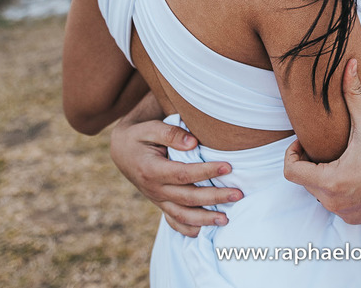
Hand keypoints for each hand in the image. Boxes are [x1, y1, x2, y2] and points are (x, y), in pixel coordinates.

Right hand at [109, 115, 242, 236]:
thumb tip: (193, 143)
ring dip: (205, 219)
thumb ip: (171, 134)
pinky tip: (203, 231)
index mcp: (152, 170)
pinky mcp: (160, 204)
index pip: (183, 174)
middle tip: (238, 194)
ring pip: (182, 215)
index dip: (206, 172)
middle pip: (188, 198)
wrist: (122, 151)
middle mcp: (154, 189)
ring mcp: (157, 199)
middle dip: (215, 197)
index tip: (228, 167)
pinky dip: (187, 229)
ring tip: (226, 219)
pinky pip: (173, 221)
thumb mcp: (150, 128)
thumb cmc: (140, 136)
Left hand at [284, 60, 360, 223]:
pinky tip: (354, 175)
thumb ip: (353, 92)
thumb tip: (349, 63)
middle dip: (311, 163)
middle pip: (305, 181)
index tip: (305, 143)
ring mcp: (345, 213)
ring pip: (320, 194)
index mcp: (331, 181)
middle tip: (325, 147)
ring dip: (324, 177)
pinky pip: (336, 204)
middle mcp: (334, 202)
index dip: (293, 154)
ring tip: (340, 160)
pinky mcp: (355, 218)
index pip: (291, 171)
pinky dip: (339, 191)